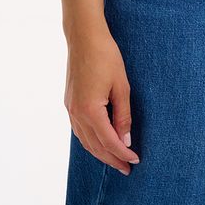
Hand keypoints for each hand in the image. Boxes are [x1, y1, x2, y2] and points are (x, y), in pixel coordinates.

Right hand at [64, 26, 140, 174]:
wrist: (84, 36)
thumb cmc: (105, 56)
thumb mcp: (121, 86)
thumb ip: (123, 115)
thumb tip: (126, 140)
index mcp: (90, 110)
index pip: (109, 141)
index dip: (123, 153)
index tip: (135, 160)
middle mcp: (76, 113)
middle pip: (95, 146)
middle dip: (112, 159)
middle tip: (127, 168)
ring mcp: (70, 108)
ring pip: (85, 140)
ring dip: (100, 152)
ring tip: (115, 159)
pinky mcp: (69, 102)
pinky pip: (79, 130)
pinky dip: (91, 140)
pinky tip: (100, 141)